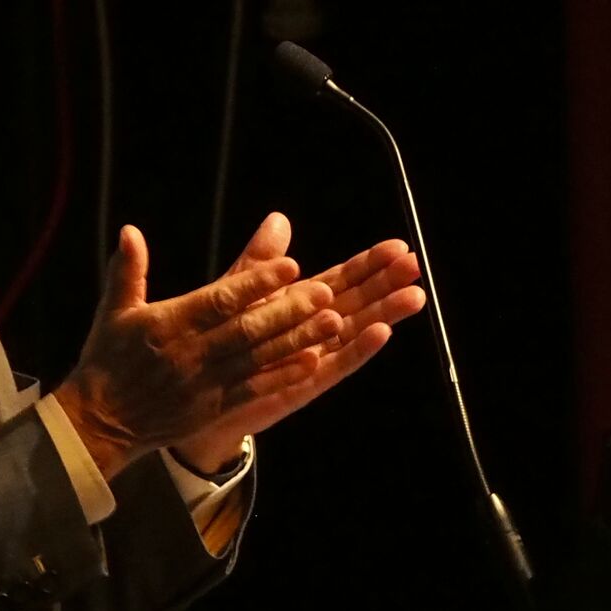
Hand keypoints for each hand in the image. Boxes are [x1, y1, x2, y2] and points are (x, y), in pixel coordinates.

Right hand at [51, 223, 345, 479]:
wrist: (99, 422)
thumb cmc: (108, 360)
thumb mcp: (114, 311)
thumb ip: (128, 270)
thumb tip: (130, 230)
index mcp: (170, 324)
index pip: (220, 300)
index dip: (257, 282)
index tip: (291, 264)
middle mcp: (191, 353)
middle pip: (248, 329)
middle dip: (289, 310)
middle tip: (326, 292)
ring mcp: (204, 385)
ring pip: (258, 359)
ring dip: (298, 340)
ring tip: (333, 323)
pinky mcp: (212, 409)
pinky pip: (254, 391)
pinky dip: (284, 376)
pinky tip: (314, 362)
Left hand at [169, 213, 426, 471]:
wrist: (195, 391)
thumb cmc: (219, 338)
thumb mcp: (236, 292)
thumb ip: (261, 261)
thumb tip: (279, 219)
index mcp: (300, 303)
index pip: (343, 279)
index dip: (369, 263)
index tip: (398, 247)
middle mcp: (313, 329)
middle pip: (358, 302)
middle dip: (387, 283)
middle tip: (415, 264)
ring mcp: (314, 356)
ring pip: (356, 331)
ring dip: (385, 313)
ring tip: (414, 296)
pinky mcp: (305, 383)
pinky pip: (337, 364)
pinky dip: (359, 349)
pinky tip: (383, 333)